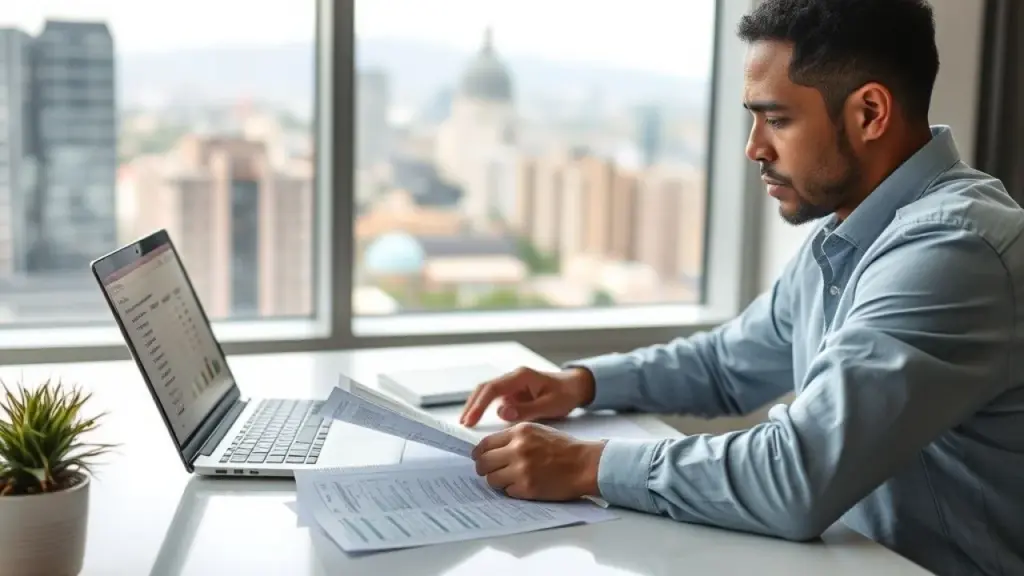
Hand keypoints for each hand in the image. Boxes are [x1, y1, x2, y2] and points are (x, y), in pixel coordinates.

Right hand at [460, 366, 595, 426]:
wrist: (575, 387)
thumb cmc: (565, 394)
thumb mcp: (551, 405)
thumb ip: (527, 409)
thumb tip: (502, 413)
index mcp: (521, 376)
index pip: (493, 388)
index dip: (479, 404)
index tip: (471, 420)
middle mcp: (513, 377)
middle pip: (485, 388)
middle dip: (472, 404)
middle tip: (463, 423)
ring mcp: (512, 384)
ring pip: (487, 392)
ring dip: (475, 406)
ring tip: (466, 423)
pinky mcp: (512, 392)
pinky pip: (493, 398)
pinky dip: (484, 408)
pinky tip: (478, 420)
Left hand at [471, 422, 604, 500]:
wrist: (585, 464)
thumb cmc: (565, 449)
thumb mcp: (538, 431)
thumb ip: (514, 437)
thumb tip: (491, 448)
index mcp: (519, 432)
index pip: (485, 443)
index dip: (479, 454)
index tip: (479, 458)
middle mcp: (518, 449)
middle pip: (483, 463)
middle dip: (484, 469)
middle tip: (491, 472)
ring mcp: (521, 469)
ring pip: (492, 479)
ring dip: (498, 481)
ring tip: (511, 479)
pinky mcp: (527, 487)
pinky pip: (507, 491)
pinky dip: (512, 490)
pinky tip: (524, 485)